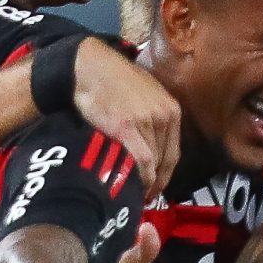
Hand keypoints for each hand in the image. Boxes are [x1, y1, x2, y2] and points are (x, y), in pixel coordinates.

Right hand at [74, 37, 181, 194]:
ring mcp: (146, 122)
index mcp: (171, 109)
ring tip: (134, 193)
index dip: (165, 175)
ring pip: (152, 163)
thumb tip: (152, 144)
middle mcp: (163, 116)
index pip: (174, 153)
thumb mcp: (146, 92)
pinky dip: (138, 176)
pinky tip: (130, 185)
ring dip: (144, 181)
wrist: (89, 67)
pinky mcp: (126, 127)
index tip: (157, 187)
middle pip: (163, 160)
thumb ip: (154, 116)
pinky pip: (140, 161)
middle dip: (154, 181)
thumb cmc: (114, 79)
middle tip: (144, 196)